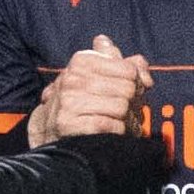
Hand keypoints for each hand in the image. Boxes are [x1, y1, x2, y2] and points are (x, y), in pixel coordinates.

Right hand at [27, 35, 152, 147]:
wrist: (50, 128)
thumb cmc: (82, 99)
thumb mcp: (100, 75)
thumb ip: (125, 65)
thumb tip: (142, 68)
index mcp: (82, 60)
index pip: (129, 69)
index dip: (137, 83)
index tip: (133, 91)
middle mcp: (74, 78)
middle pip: (128, 89)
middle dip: (133, 103)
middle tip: (129, 111)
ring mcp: (70, 101)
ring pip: (121, 108)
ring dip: (128, 120)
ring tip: (122, 123)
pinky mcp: (71, 124)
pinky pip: (111, 126)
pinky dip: (119, 132)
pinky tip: (115, 133)